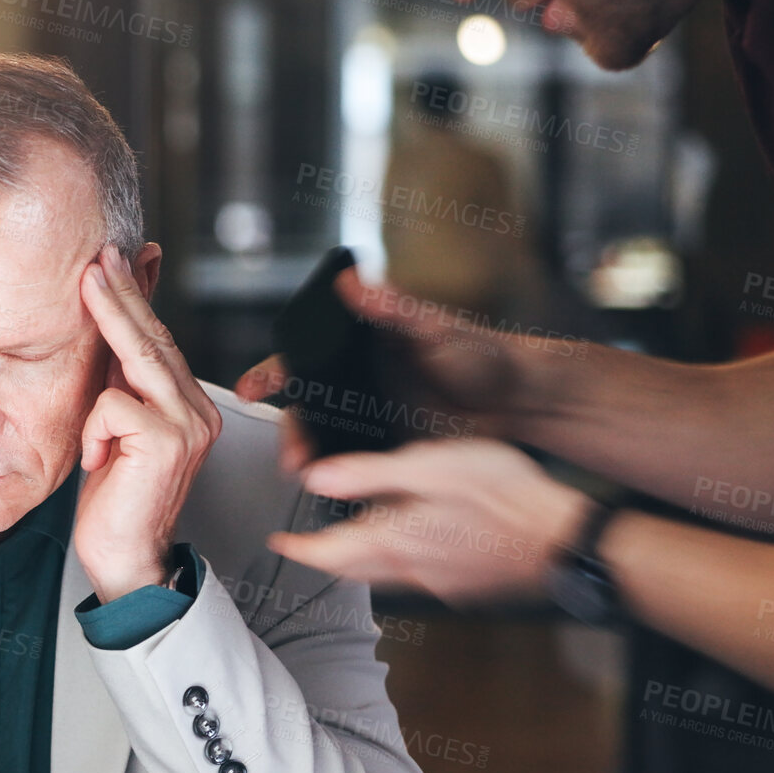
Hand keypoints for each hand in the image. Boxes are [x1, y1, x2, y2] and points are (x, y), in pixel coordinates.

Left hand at [74, 245, 221, 601]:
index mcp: (186, 407)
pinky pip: (115, 403)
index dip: (136, 300)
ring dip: (110, 318)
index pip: (159, 343)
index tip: (112, 264)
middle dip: (124, 292)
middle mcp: (196, 411)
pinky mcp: (167, 442)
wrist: (125, 560)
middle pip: (156, 339)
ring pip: (142, 355)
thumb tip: (106, 336)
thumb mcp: (113, 432)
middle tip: (99, 255)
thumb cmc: (114, 502)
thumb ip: (118, 386)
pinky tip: (97, 457)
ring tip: (86, 284)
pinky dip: (95, 426)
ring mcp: (187, 425)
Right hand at [234, 267, 555, 470]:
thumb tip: (352, 283)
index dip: (272, 374)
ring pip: (326, 443)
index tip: (254, 389)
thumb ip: (393, 306)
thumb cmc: (479, 354)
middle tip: (293, 454)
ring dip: (313, 461)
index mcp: (359, 352)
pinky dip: (347, 480)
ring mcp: (371, 423)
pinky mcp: (391, 453)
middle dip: (291, 434)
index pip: (303, 359)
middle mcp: (358, 388)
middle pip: (307, 410)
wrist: (519, 402)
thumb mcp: (435, 326)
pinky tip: (346, 489)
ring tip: (313, 476)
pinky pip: (360, 468)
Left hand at [265, 440, 590, 604]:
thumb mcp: (430, 467)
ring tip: (353, 543)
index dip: (298, 549)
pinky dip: (401, 564)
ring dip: (360, 563)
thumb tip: (316, 478)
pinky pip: (419, 577)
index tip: (280, 544)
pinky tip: (415, 546)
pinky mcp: (466, 584)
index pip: (328, 553)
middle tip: (307, 547)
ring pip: (384, 576)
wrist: (562, 539)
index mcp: (394, 540)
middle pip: (351, 570)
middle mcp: (411, 569)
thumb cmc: (504, 497)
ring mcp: (440, 582)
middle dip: (324, 558)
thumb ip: (369, 475)